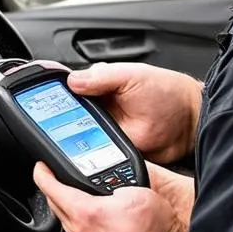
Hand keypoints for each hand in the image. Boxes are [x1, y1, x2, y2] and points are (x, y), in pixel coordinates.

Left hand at [34, 162, 189, 231]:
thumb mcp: (141, 195)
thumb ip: (126, 185)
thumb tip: (121, 189)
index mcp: (83, 210)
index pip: (50, 187)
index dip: (42, 173)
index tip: (41, 167)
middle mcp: (77, 229)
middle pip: (54, 205)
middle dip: (54, 189)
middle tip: (57, 180)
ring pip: (67, 221)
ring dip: (70, 208)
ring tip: (82, 199)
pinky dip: (84, 225)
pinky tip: (97, 223)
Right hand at [66, 62, 203, 163]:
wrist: (189, 123)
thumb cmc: (167, 93)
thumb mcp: (132, 76)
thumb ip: (102, 77)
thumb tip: (72, 80)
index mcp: (99, 86)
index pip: (68, 89)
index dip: (55, 95)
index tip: (43, 100)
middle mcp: (98, 108)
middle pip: (67, 115)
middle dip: (58, 120)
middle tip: (53, 124)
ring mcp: (104, 131)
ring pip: (77, 137)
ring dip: (72, 139)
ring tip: (67, 139)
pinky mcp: (111, 150)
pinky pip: (93, 154)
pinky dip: (87, 155)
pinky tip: (83, 153)